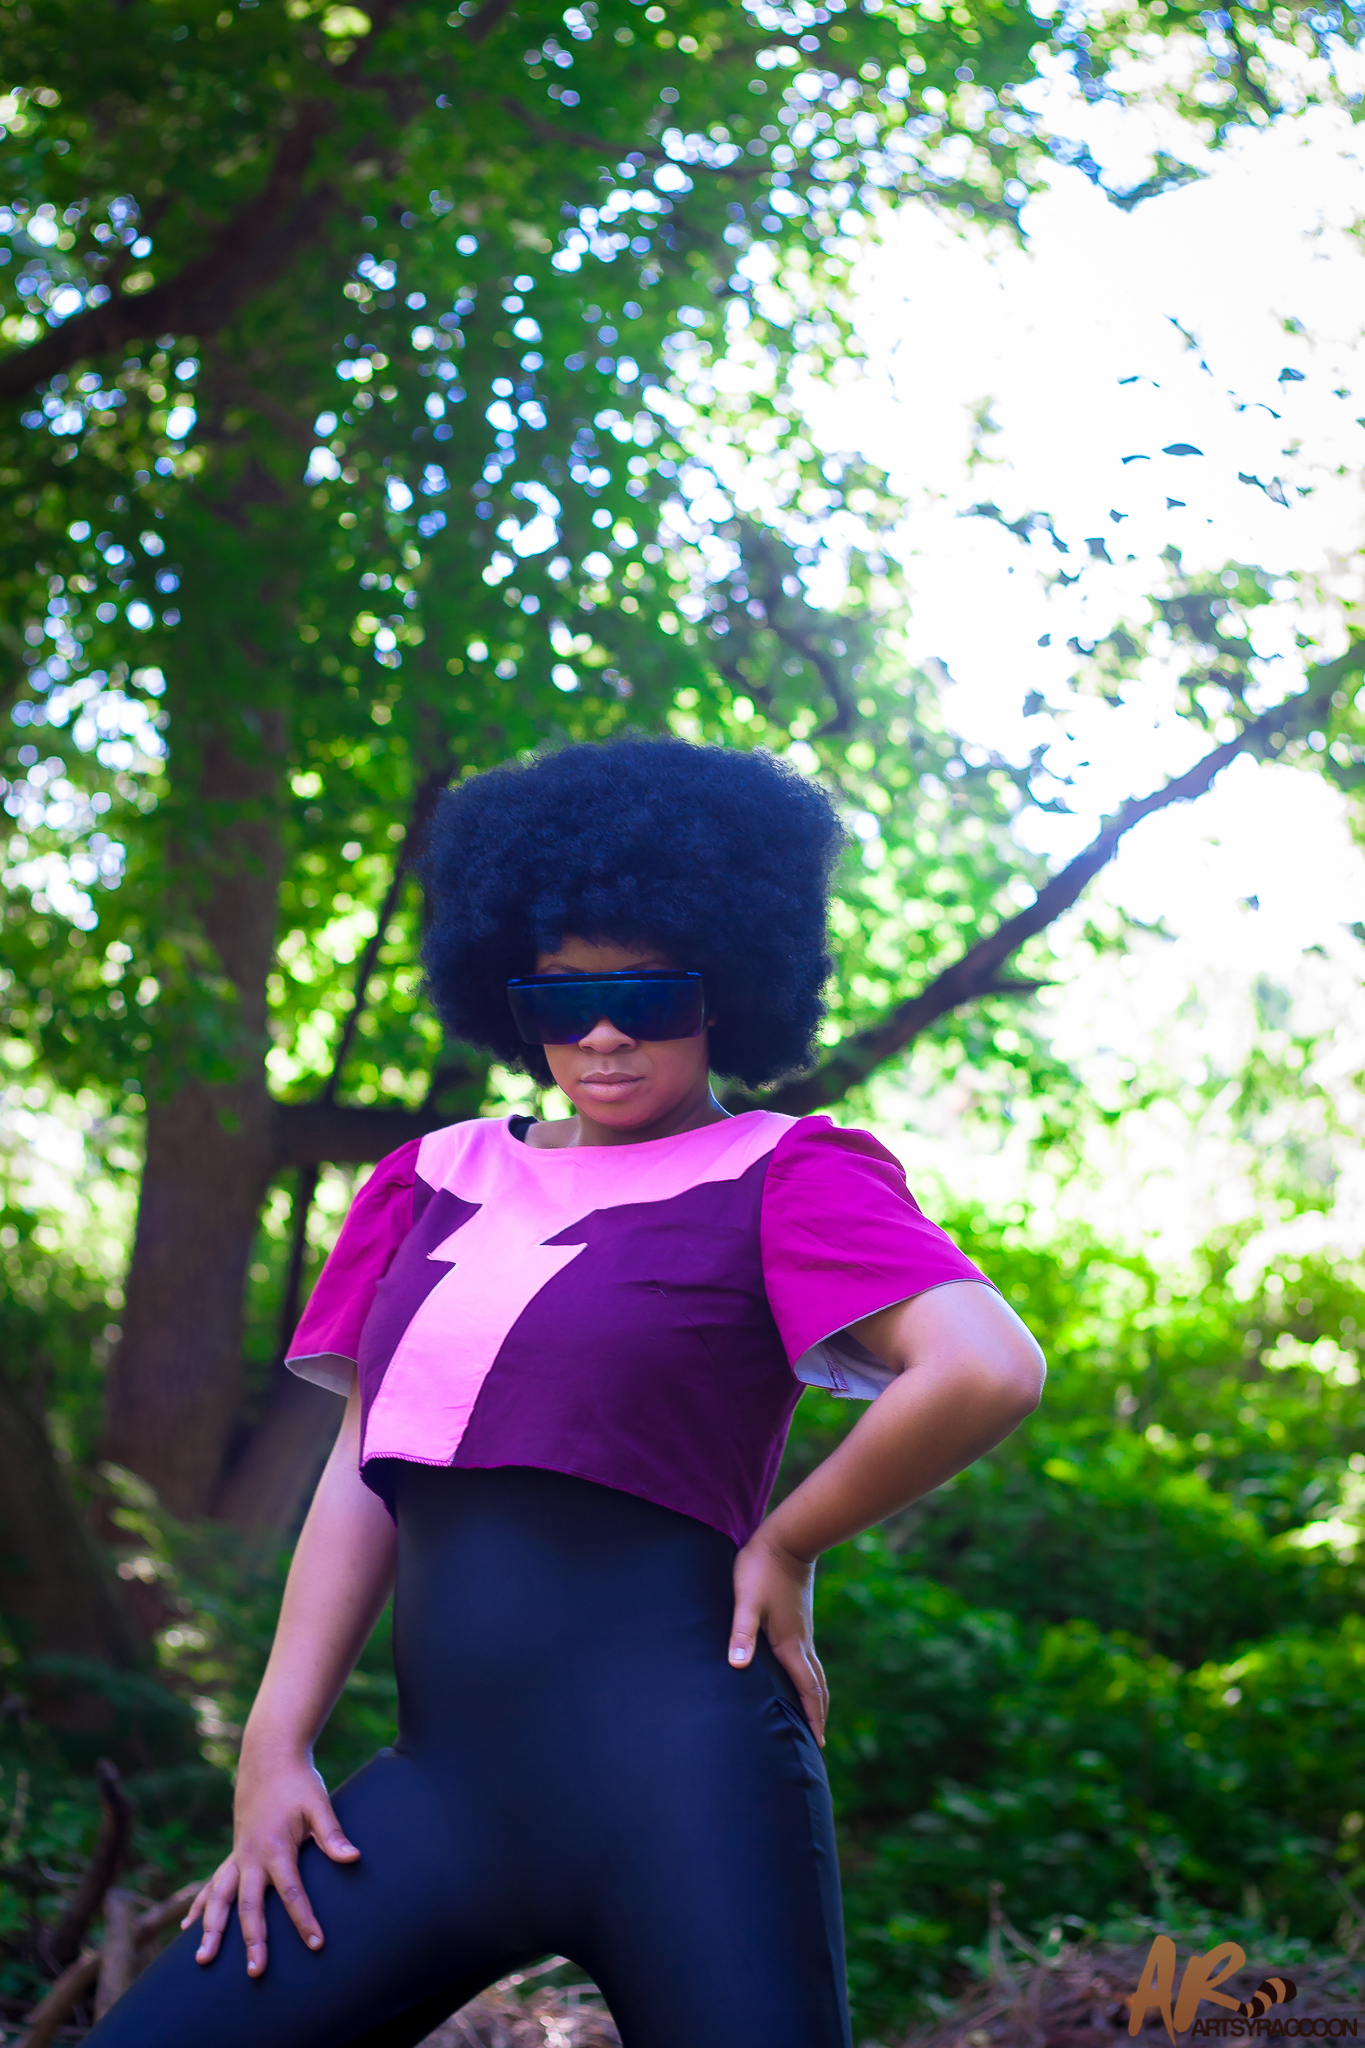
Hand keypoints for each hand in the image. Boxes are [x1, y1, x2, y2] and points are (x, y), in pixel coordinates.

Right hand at [180, 1750, 358, 1974]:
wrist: (269, 1758)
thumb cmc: (298, 1783)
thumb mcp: (319, 1804)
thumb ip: (332, 1834)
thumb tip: (353, 1858)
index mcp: (276, 1847)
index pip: (291, 1892)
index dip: (304, 1920)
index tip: (317, 1944)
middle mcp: (252, 1857)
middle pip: (249, 1906)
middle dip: (253, 1940)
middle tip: (255, 1972)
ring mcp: (238, 1857)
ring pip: (220, 1899)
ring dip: (212, 1930)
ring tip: (203, 1960)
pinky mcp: (233, 1855)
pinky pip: (212, 1885)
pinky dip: (200, 1907)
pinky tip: (187, 1928)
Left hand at [728, 1525, 828, 1745]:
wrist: (787, 1541)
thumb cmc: (761, 1570)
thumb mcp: (746, 1601)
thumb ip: (741, 1633)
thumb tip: (736, 1666)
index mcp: (790, 1643)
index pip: (807, 1688)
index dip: (813, 1716)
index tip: (818, 1742)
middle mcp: (801, 1642)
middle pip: (817, 1685)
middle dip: (819, 1713)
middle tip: (819, 1740)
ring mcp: (803, 1631)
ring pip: (815, 1671)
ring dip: (817, 1696)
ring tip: (814, 1715)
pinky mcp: (799, 1622)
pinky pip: (809, 1659)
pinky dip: (810, 1677)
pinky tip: (800, 1678)